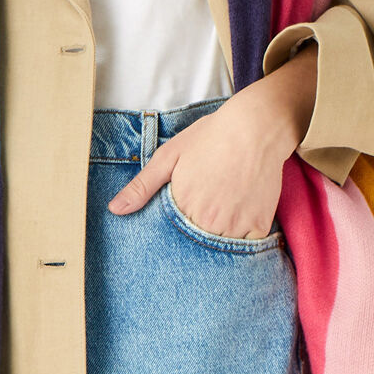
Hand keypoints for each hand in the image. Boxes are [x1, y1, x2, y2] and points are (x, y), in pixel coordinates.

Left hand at [107, 42, 318, 235]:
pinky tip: (241, 212)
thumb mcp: (170, 155)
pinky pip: (248, 245)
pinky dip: (244, 235)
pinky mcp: (259, 225)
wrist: (256, 126)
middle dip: (197, 234)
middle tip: (207, 206)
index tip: (185, 212)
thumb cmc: (211, 137)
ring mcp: (235, 225)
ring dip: (219, 236)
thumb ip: (142, 186)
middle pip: (197, 245)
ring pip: (221, 248)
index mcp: (182, 206)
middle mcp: (208, 221)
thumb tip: (115, 210)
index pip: (172, 236)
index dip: (176, 228)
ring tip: (223, 208)